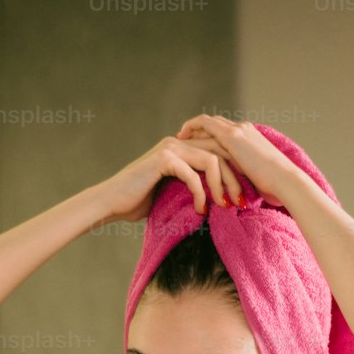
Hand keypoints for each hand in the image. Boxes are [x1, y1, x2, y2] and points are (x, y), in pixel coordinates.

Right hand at [98, 131, 248, 222]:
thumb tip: (218, 200)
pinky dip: (201, 195)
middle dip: (235, 179)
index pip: (220, 151)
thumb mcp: (171, 191)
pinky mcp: (164, 159)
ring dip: (222, 185)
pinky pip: (193, 175)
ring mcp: (170, 148)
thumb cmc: (138, 201)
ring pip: (212, 160)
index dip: (235, 172)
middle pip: (222, 152)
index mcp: (182, 147)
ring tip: (225, 206)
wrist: (111, 202)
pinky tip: (201, 210)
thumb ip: (191, 186)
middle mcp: (178, 142)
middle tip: (242, 203)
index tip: (242, 197)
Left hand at [175, 116, 300, 207]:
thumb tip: (237, 191)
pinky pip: (205, 124)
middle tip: (183, 139)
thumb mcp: (257, 178)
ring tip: (179, 138)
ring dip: (193, 128)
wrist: (285, 181)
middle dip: (198, 130)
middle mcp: (244, 129)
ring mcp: (238, 130)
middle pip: (215, 124)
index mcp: (252, 138)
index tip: (197, 145)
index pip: (226, 132)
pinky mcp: (232, 135)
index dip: (210, 137)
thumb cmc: (276, 187)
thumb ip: (245, 177)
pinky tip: (182, 136)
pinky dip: (192, 127)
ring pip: (209, 122)